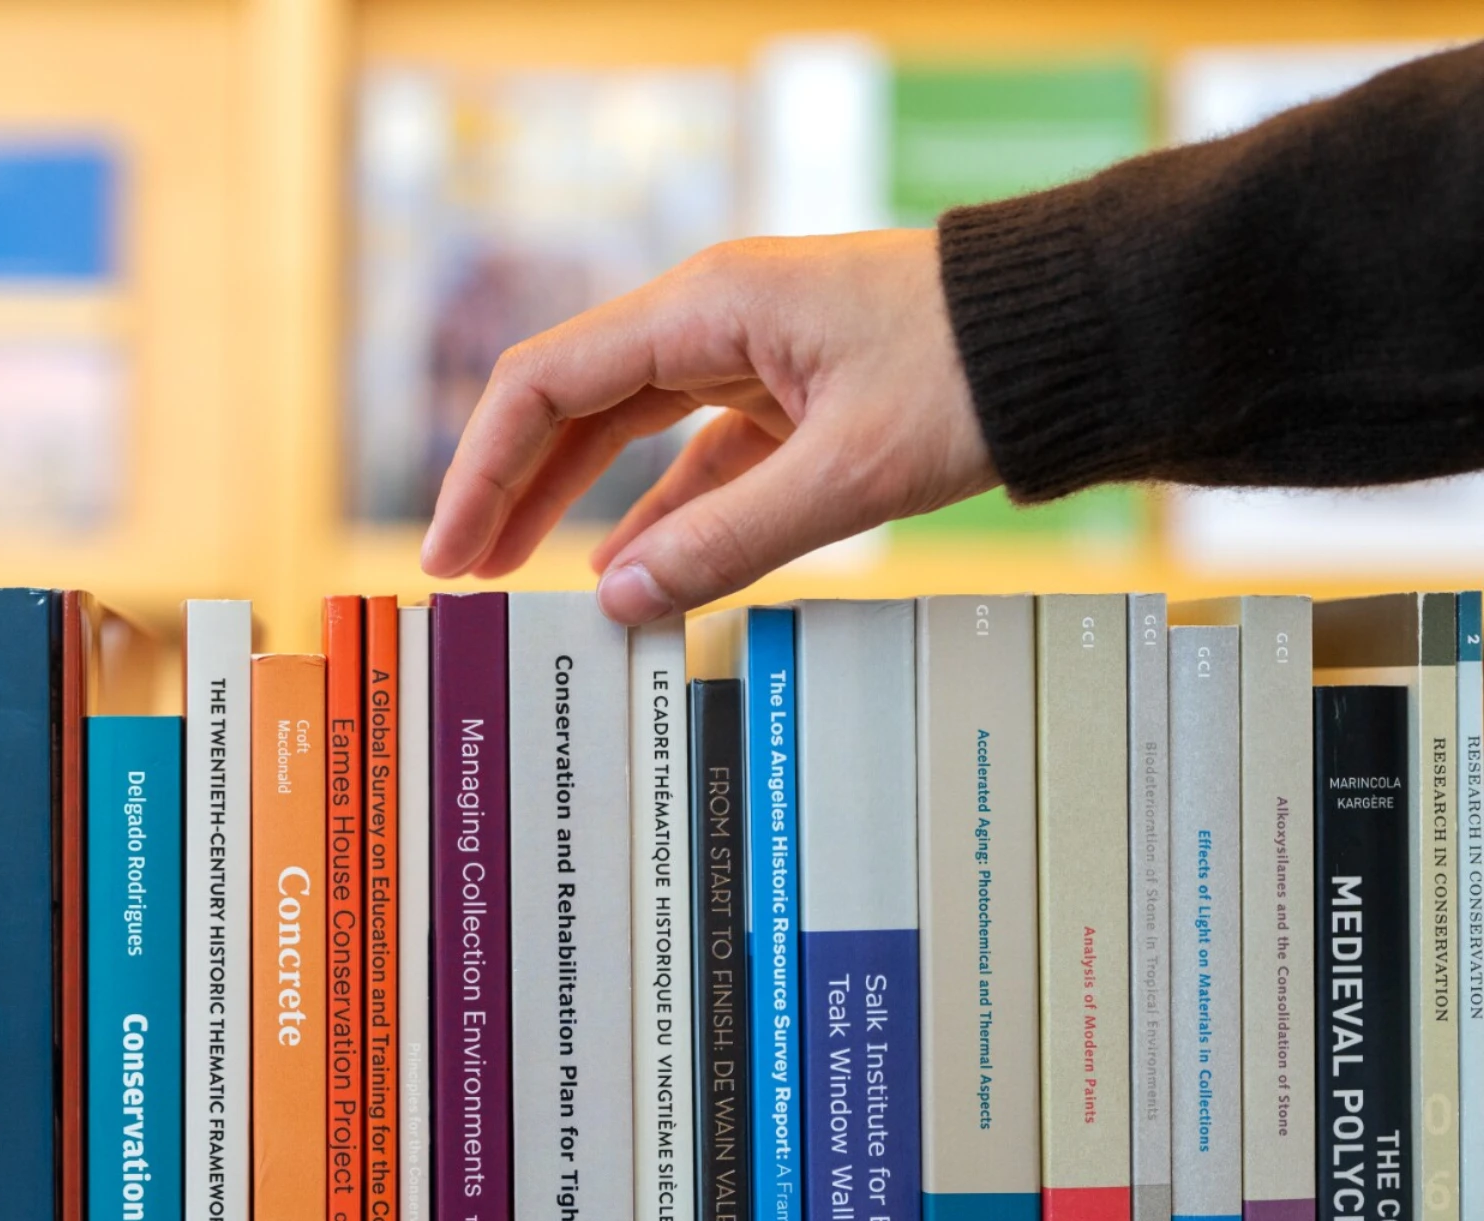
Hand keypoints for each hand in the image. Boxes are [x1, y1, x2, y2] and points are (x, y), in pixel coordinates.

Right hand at [417, 229, 999, 622]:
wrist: (1083, 332)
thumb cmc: (976, 374)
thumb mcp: (849, 473)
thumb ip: (726, 541)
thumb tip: (618, 602)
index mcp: (707, 306)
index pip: (546, 382)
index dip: (482, 468)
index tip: (450, 549)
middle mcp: (712, 318)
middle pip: (569, 404)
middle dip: (508, 488)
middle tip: (461, 574)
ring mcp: (750, 354)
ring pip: (624, 430)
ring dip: (568, 501)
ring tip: (517, 575)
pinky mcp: (790, 394)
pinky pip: (695, 457)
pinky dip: (657, 515)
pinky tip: (626, 568)